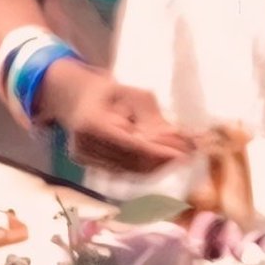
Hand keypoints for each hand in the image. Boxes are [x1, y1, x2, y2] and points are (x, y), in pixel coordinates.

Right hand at [39, 57, 195, 173]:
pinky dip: (144, 168)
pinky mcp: (89, 165)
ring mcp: (84, 158)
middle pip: (131, 162)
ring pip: (129, 171)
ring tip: (178, 157)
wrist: (76, 98)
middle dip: (162, 161)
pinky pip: (122, 171)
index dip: (158, 152)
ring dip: (156, 166)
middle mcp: (85, 145)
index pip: (130, 145)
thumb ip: (156, 119)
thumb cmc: (109, 93)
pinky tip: (160, 160)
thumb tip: (183, 140)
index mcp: (92, 123)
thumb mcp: (134, 96)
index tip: (182, 155)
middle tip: (188, 155)